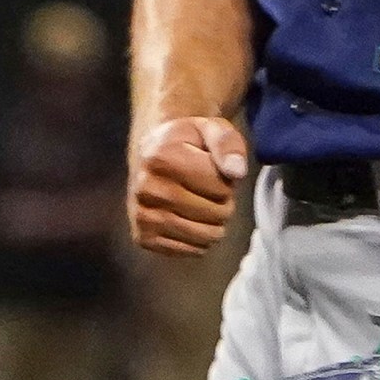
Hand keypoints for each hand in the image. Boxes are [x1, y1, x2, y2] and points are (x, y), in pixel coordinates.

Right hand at [128, 115, 249, 255]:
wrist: (152, 156)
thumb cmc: (188, 143)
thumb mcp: (211, 129)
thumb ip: (228, 144)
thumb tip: (237, 172)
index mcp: (162, 156)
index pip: (220, 185)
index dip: (227, 179)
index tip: (213, 169)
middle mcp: (146, 187)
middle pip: (215, 213)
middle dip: (224, 202)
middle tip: (211, 189)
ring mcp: (142, 215)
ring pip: (205, 236)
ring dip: (215, 223)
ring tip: (204, 203)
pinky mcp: (143, 237)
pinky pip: (191, 250)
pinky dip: (200, 238)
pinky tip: (191, 218)